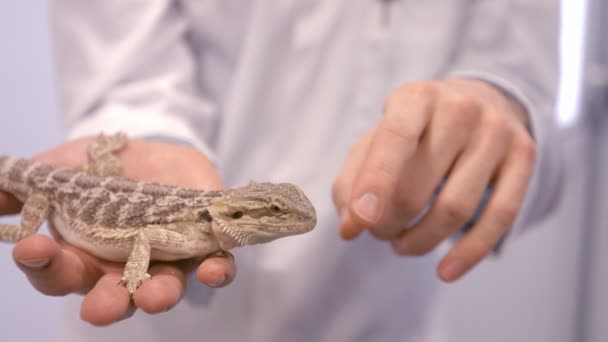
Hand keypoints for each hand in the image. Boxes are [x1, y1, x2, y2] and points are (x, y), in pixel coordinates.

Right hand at [0, 136, 235, 324]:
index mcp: (83, 256)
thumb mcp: (60, 169)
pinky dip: (216, 272)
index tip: (34, 248)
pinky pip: (215, 267)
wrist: (154, 148)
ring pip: (162, 289)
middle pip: (111, 296)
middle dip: (105, 304)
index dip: (44, 266)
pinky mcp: (205, 244)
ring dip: (158, 296)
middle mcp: (124, 269)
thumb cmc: (101, 166)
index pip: (58, 273)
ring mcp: (166, 259)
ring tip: (153, 297)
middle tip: (99, 309)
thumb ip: (27, 184)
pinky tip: (214, 271)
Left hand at [333, 79, 534, 281]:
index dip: (375, 182)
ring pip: (457, 207)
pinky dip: (470, 252)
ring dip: (421, 240)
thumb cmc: (413, 131)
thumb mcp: (375, 142)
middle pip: (420, 184)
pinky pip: (501, 216)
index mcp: (416, 97)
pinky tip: (445, 272)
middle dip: (390, 223)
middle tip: (379, 233)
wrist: (477, 101)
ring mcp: (497, 130)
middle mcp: (460, 107)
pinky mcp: (524, 155)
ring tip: (402, 245)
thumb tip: (351, 228)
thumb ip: (352, 181)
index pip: (394, 138)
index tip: (361, 221)